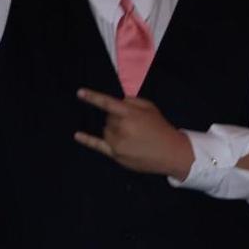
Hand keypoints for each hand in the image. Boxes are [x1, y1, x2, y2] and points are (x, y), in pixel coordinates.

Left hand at [74, 88, 193, 179]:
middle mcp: (121, 129)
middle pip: (108, 119)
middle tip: (133, 125)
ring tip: (131, 136)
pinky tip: (77, 135)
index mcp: (130, 115)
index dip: (93, 97)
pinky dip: (87, 140)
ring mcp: (117, 143)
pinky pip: (97, 145)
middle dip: (117, 119)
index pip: (108, 103)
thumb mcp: (150, 107)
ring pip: (105, 130)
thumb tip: (118, 101)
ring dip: (113, 130)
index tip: (80, 92)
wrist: (171, 153)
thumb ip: (132, 101)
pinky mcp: (116, 155)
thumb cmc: (160, 127)